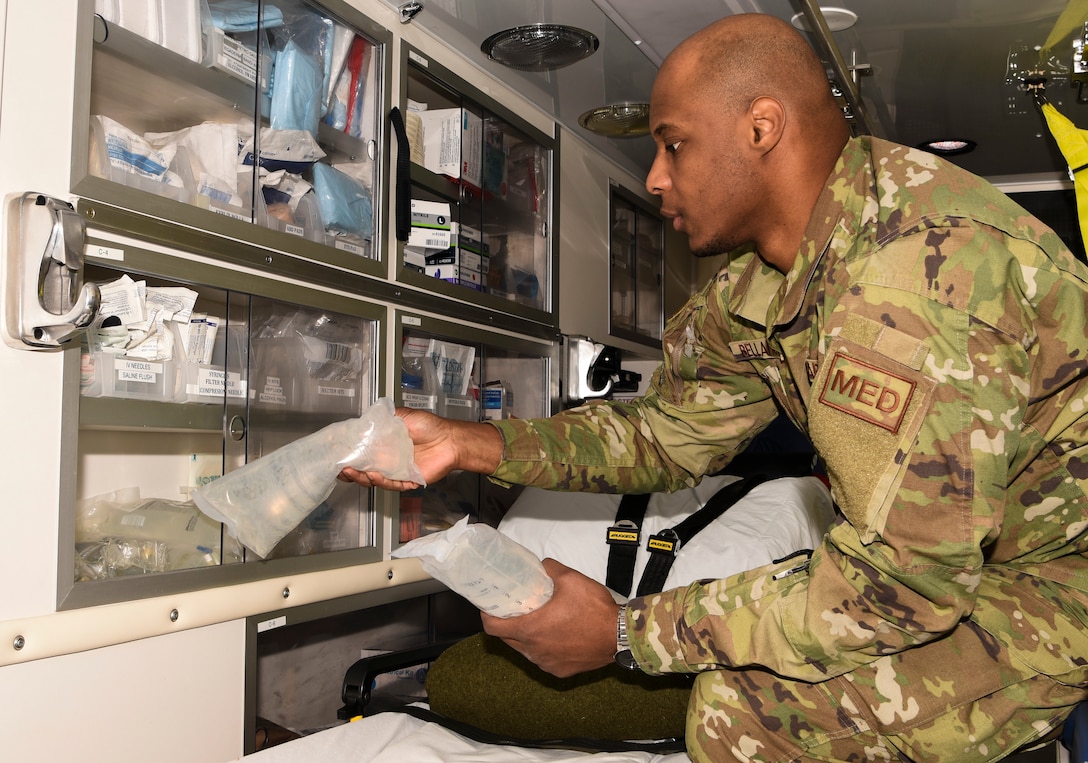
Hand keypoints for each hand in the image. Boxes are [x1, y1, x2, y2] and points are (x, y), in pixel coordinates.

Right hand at [338, 407, 503, 489]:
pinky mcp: (408, 482)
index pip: (362, 454)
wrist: (449, 438)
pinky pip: (393, 485)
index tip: (337, 457)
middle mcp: (389, 460)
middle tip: (342, 469)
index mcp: (385, 446)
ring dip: (363, 478)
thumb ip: (383, 419)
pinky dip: (383, 482)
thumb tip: (362, 421)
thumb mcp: (402, 416)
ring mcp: (398, 472)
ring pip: (376, 481)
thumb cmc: (428, 426)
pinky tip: (374, 476)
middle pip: (365, 471)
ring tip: (355, 472)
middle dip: (352, 472)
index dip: (350, 457)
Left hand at [482, 558, 618, 677]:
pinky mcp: (560, 672)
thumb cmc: (593, 608)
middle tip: (515, 610)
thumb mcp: (571, 578)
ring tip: (538, 622)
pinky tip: (557, 637)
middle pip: (507, 640)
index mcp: (530, 629)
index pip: (493, 628)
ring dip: (526, 637)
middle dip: (506, 625)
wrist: (620, 636)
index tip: (490, 606)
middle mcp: (534, 651)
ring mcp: (546, 664)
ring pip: (526, 651)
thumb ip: (550, 568)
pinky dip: (544, 648)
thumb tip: (541, 566)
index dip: (487, 616)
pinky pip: (544, 659)